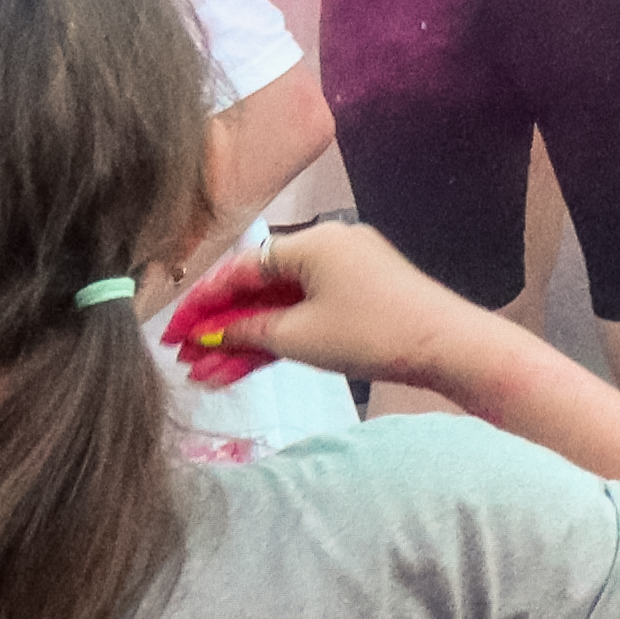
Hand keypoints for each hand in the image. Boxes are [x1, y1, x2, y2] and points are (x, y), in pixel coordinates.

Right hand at [165, 219, 505, 395]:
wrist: (447, 347)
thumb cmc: (374, 334)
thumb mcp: (298, 336)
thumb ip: (248, 331)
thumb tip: (213, 335)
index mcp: (313, 242)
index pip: (241, 268)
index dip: (202, 303)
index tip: (172, 332)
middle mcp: (327, 248)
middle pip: (258, 288)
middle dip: (218, 327)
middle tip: (181, 358)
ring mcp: (344, 274)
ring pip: (278, 307)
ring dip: (242, 341)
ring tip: (202, 376)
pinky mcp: (357, 299)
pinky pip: (303, 316)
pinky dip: (275, 341)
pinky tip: (238, 371)